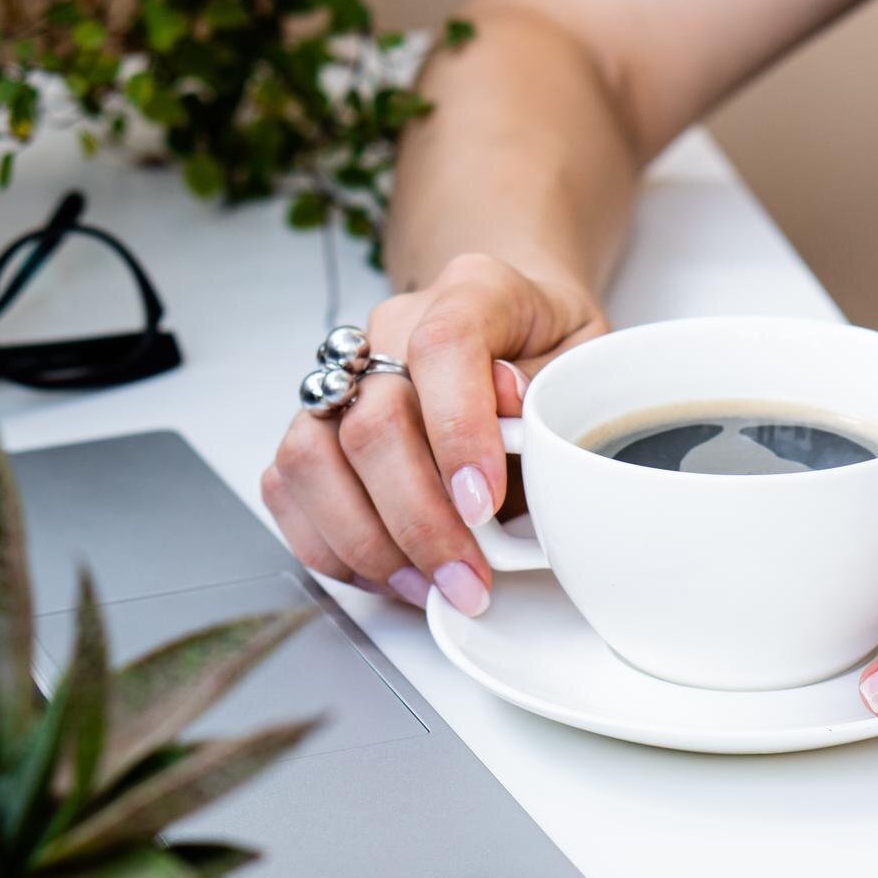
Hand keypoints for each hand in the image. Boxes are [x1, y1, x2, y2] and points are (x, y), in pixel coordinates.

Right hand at [263, 254, 608, 613]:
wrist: (515, 333)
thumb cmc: (553, 356)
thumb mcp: (588, 364)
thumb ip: (553, 403)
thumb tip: (514, 448)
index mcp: (473, 291)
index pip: (444, 346)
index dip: (457, 431)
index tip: (484, 504)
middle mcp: (392, 329)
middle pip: (372, 422)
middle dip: (418, 520)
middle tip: (467, 580)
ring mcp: (344, 376)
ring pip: (312, 459)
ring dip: (368, 542)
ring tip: (427, 585)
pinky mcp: (313, 424)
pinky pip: (288, 487)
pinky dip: (332, 546)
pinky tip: (389, 573)